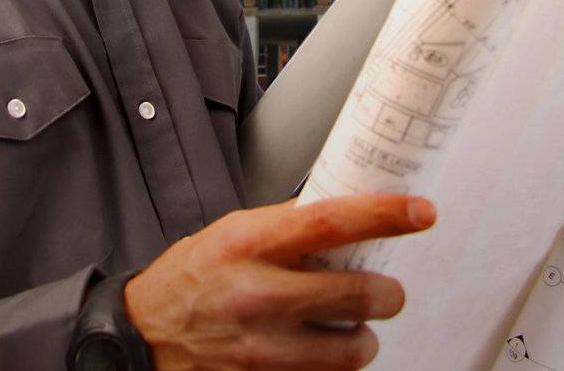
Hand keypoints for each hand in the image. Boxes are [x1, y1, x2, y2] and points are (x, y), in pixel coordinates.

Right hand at [124, 194, 435, 369]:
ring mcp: (260, 350)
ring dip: (364, 339)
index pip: (332, 221)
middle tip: (386, 290)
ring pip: (352, 350)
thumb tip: (353, 209)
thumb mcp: (236, 232)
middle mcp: (258, 297)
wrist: (142, 336)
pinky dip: (333, 368)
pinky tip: (319, 353)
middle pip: (356, 295)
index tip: (422, 212)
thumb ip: (291, 224)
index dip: (386, 215)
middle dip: (387, 293)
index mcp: (251, 244)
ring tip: (353, 328)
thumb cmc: (193, 277)